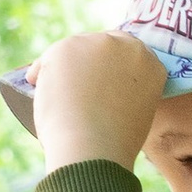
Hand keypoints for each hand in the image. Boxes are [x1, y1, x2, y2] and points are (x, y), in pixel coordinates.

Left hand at [28, 32, 166, 178]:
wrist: (93, 147)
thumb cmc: (114, 142)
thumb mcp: (134, 110)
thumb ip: (125, 90)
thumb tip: (98, 87)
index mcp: (151, 64)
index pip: (128, 52)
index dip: (111, 66)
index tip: (100, 80)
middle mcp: (128, 46)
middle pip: (101, 45)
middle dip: (88, 62)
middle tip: (76, 87)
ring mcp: (97, 43)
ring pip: (75, 50)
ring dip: (66, 69)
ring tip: (60, 97)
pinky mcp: (67, 46)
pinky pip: (50, 57)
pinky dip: (43, 73)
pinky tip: (40, 89)